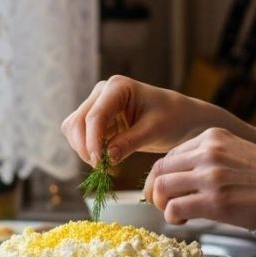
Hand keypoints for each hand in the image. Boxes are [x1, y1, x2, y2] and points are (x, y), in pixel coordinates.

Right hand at [61, 75, 220, 166]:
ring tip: (106, 167)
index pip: (95, 116)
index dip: (92, 141)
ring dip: (84, 150)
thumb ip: (129, 142)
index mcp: (118, 87)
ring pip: (74, 130)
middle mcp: (102, 92)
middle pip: (77, 122)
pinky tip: (106, 161)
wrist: (181, 119)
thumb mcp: (155, 130)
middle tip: (103, 169)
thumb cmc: (173, 118)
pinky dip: (88, 150)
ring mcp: (97, 105)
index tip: (100, 163)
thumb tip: (106, 157)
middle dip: (86, 147)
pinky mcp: (98, 120)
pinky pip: (81, 136)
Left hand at [142, 127, 255, 234]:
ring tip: (174, 213)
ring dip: (161, 204)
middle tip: (162, 205)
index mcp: (214, 137)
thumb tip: (187, 179)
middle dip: (155, 190)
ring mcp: (210, 175)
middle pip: (160, 169)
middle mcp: (208, 151)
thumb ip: (213, 159)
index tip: (166, 190)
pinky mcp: (215, 201)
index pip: (171, 154)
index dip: (164, 175)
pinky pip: (174, 207)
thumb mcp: (240, 154)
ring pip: (162, 187)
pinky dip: (172, 216)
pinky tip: (183, 220)